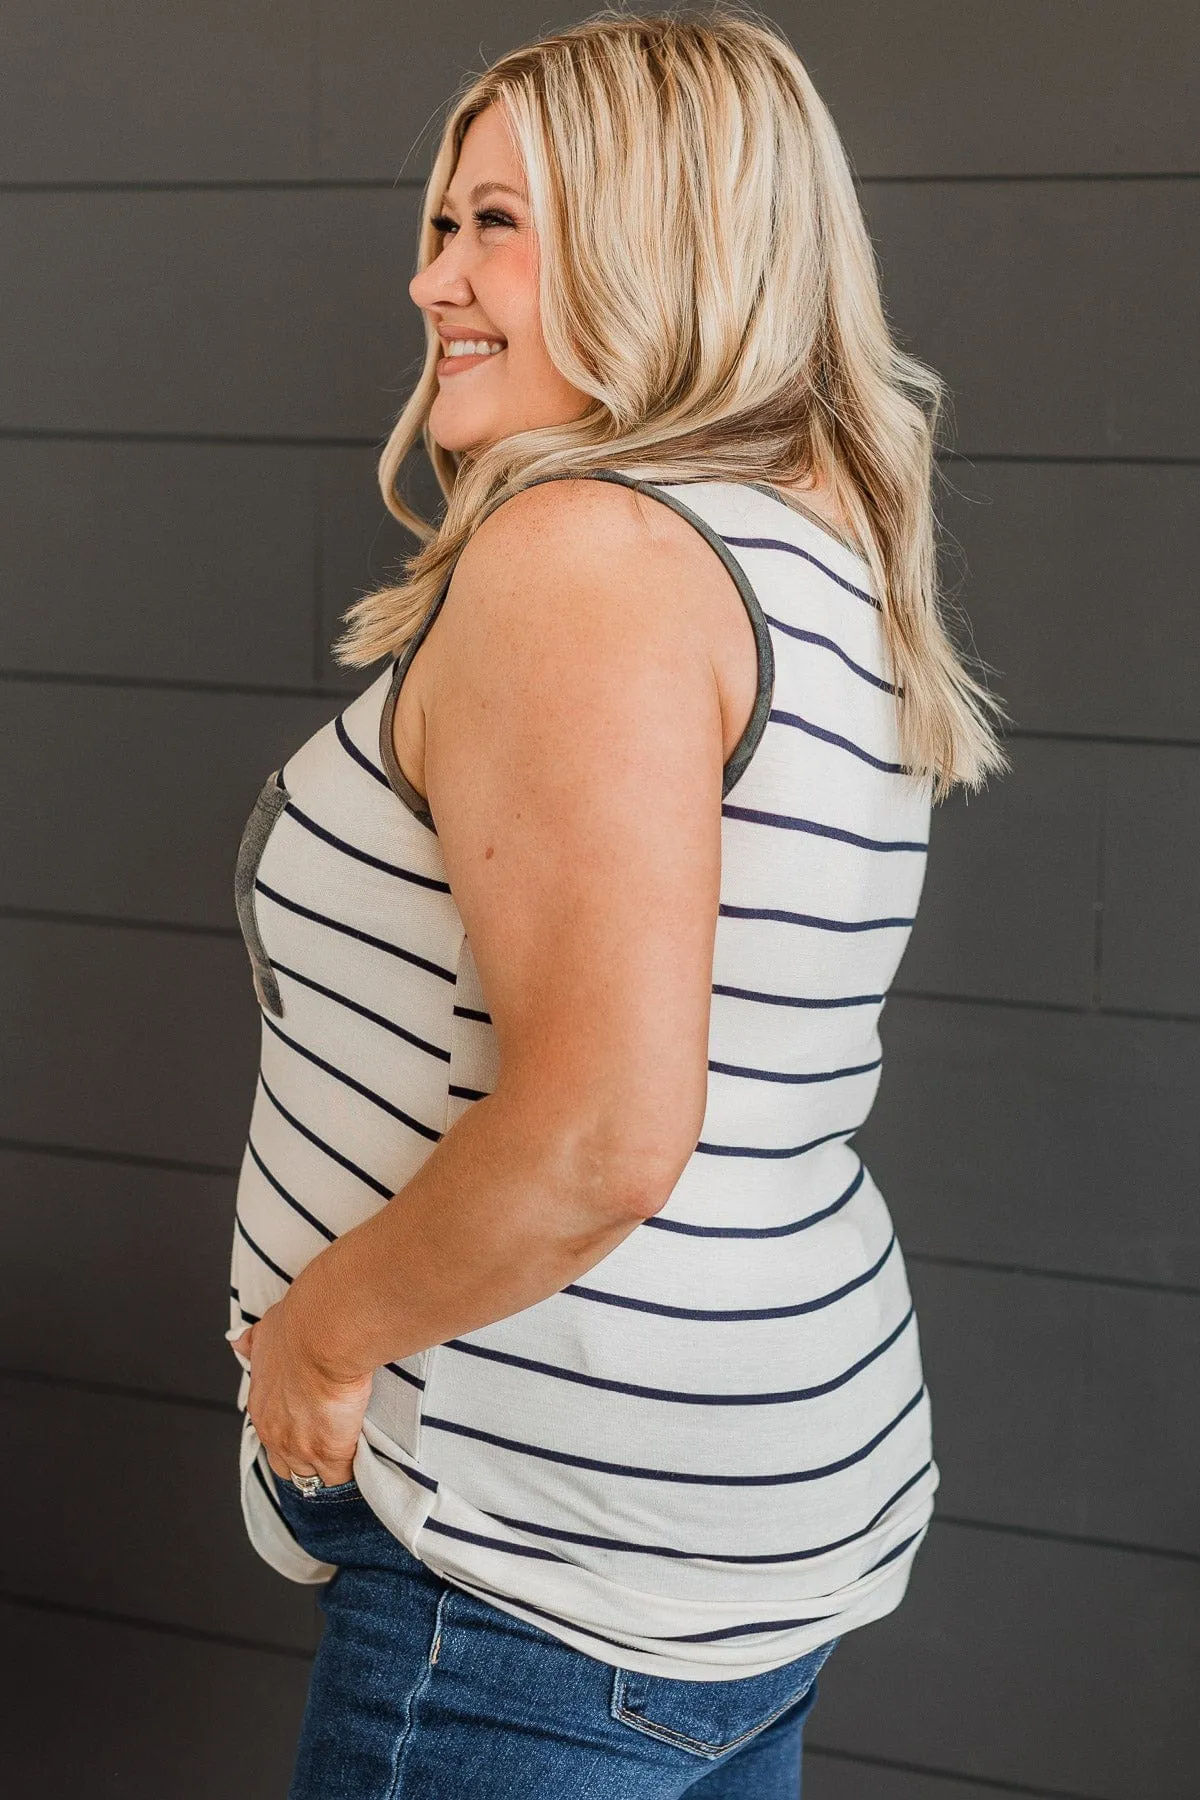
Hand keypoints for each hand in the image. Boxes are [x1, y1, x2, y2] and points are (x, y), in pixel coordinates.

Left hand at [231, 1293, 373, 1487]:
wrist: (322, 1334)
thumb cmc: (298, 1328)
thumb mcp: (266, 1332)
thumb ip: (254, 1343)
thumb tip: (239, 1343)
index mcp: (262, 1406)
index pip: (271, 1436)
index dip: (289, 1437)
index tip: (305, 1432)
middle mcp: (275, 1433)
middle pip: (286, 1467)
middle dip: (303, 1465)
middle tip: (323, 1456)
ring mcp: (301, 1448)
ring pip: (311, 1479)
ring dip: (326, 1475)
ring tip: (346, 1470)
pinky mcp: (331, 1453)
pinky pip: (341, 1479)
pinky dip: (352, 1476)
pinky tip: (363, 1469)